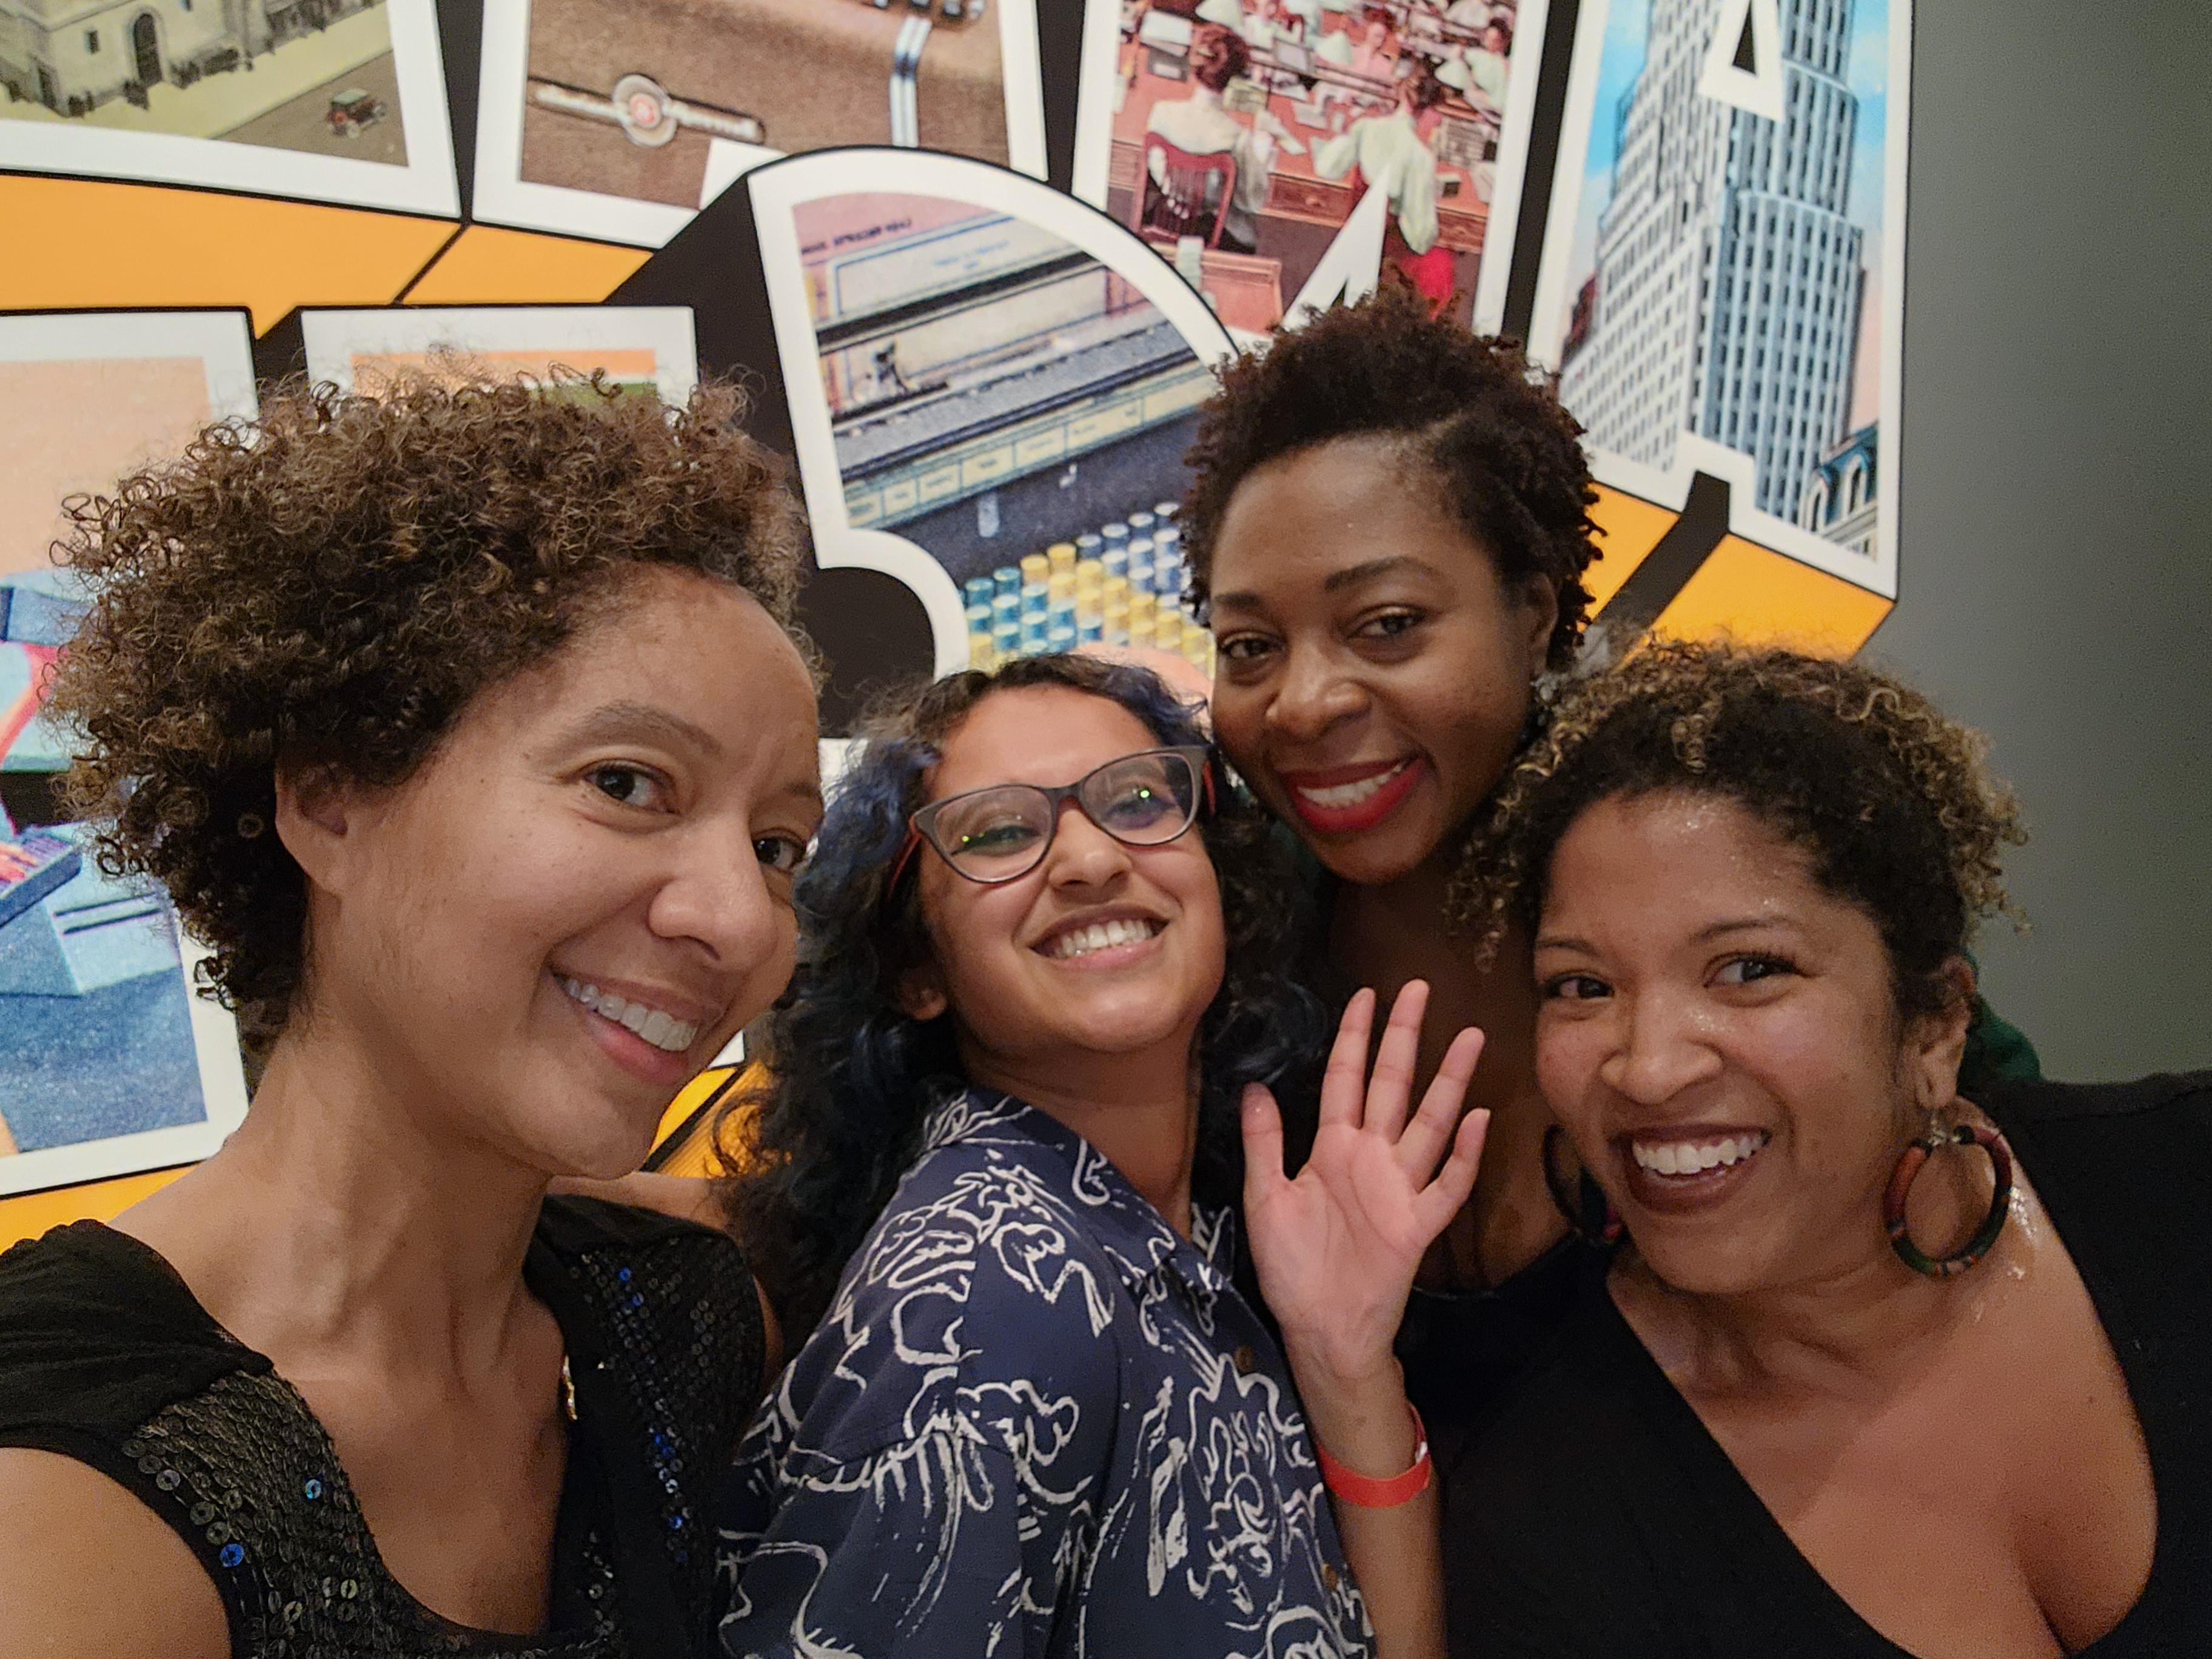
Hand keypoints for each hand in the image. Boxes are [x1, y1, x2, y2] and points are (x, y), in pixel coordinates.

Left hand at [1241, 982, 1486, 1387]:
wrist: (1319, 1328)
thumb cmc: (1292, 1267)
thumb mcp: (1265, 1198)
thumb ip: (1265, 1143)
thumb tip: (1256, 1086)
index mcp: (1333, 1148)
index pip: (1345, 1079)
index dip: (1354, 1037)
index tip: (1365, 995)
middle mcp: (1371, 1159)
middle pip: (1391, 1085)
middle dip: (1404, 1037)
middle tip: (1418, 988)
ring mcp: (1399, 1189)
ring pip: (1429, 1123)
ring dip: (1450, 1082)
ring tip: (1469, 1036)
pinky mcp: (1417, 1225)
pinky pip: (1447, 1186)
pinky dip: (1465, 1155)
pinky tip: (1480, 1121)